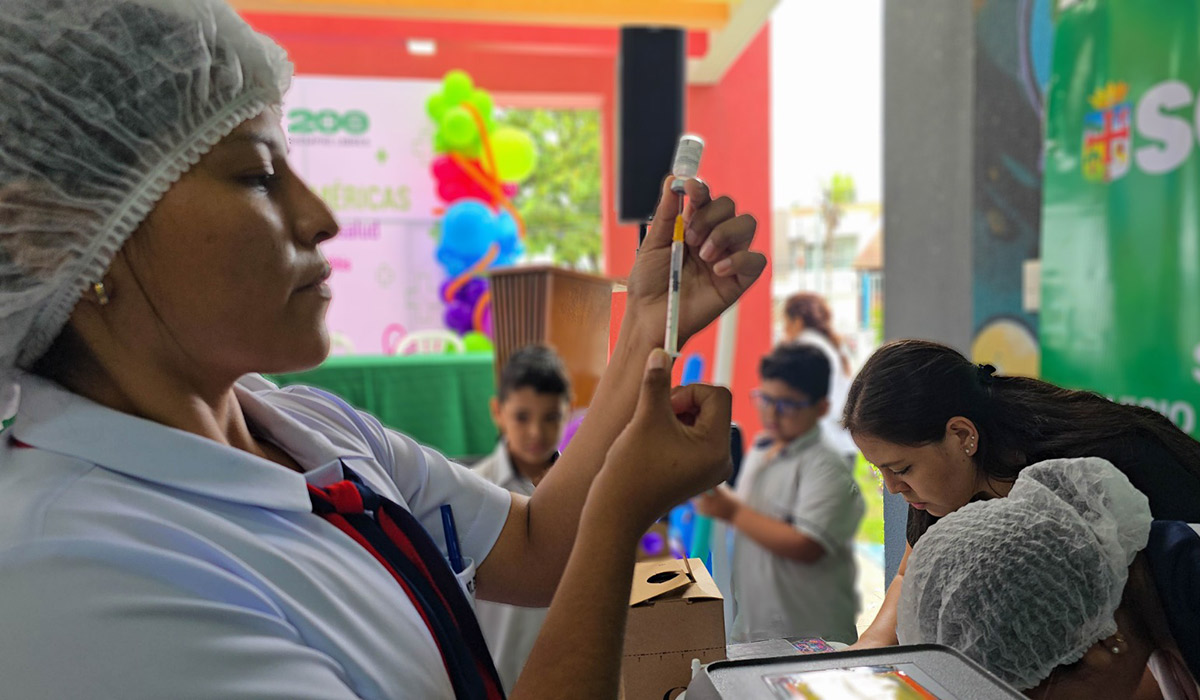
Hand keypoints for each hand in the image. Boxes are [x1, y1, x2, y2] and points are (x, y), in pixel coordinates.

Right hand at [591, 349, 732, 531]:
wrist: (615, 513)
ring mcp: (710, 469)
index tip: (664, 406)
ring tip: (653, 432)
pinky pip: (695, 437)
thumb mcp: (646, 418)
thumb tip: (660, 351)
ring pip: (701, 420)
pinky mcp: (697, 473)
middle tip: (656, 418)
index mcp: (717, 447)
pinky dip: (675, 431)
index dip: (689, 391)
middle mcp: (721, 459)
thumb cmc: (631, 468)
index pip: (717, 395)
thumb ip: (657, 382)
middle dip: (683, 403)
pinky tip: (654, 443)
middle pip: (712, 406)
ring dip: (677, 416)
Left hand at [625, 178, 765, 346]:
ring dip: (724, 233)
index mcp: (692, 226)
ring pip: (747, 224)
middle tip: (690, 239)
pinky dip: (739, 259)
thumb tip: (674, 179)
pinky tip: (717, 270)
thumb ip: (667, 213)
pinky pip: (756, 260)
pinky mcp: (739, 281)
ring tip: (702, 255)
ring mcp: (728, 257)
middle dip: (710, 216)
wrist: (650, 316)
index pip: (707, 197)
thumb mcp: (653, 244)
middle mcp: (713, 238)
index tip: (691, 188)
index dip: (702, 188)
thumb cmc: (649, 282)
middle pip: (729, 206)